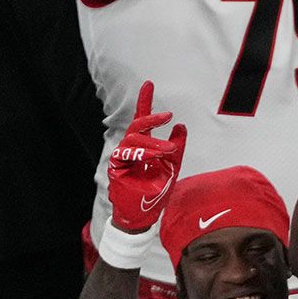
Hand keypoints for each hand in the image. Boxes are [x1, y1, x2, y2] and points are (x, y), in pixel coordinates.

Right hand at [106, 82, 185, 233]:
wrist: (145, 215)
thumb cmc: (156, 191)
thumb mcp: (172, 166)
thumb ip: (177, 147)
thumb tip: (181, 126)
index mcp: (143, 147)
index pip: (143, 121)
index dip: (145, 102)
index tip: (148, 83)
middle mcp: (131, 149)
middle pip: (136, 126)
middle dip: (151, 118)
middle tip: (168, 115)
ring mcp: (122, 158)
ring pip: (133, 139)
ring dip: (152, 141)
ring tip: (168, 149)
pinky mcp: (116, 168)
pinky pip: (127, 154)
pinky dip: (143, 153)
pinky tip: (155, 156)